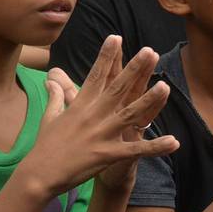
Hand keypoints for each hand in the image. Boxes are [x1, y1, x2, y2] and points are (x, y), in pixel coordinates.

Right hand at [19, 36, 177, 198]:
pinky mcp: (107, 155)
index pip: (95, 75)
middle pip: (116, 88)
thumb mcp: (49, 117)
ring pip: (130, 114)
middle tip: (148, 51)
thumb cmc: (44, 146)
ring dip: (148, 100)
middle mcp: (92, 116)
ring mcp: (101, 135)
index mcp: (80, 105)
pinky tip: (173, 141)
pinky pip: (136, 150)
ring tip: (165, 85)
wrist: (39, 174)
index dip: (106, 56)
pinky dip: (155, 146)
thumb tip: (51, 79)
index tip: (116, 37)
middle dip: (133, 69)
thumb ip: (56, 96)